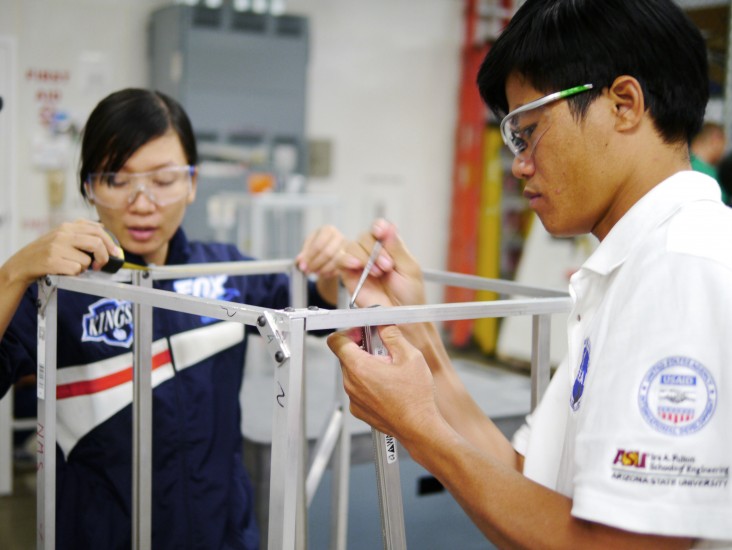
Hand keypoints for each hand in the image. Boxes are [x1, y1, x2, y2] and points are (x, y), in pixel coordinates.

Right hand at [2, 219, 121, 287]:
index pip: (98, 230)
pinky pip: (76, 270)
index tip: (116, 253)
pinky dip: (74, 273)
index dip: (110, 243)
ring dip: (84, 267)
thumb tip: (106, 235)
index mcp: (68, 226)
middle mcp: (63, 234)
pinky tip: (64, 270)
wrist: (23, 263)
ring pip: (86, 260)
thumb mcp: (63, 235)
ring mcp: (57, 247)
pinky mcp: (52, 261)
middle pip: (97, 243)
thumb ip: (82, 233)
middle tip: (101, 265)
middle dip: (104, 257)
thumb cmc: (48, 251)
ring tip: (72, 266)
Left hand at [295, 224, 344, 278]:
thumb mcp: (308, 248)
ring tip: (315, 272)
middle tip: (308, 271)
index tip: (303, 266)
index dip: (309, 257)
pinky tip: (323, 273)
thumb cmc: (318, 246)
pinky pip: (340, 268)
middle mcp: (339, 237)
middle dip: (316, 264)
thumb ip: (303, 255)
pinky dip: (330, 273)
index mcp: (327, 230)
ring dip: (323, 269)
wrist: (330, 249)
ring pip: (335, 262)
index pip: (318, 245)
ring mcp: (347, 248)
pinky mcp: (351, 259)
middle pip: (328, 253)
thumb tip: (300, 263)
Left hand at [327, 324, 442, 441]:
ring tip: (389, 371)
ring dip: (366, 366)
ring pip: (352, 372)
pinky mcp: (358, 410)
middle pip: (345, 355)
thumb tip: (382, 324)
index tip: (364, 332)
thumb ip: (391, 335)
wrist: (419, 428)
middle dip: (362, 348)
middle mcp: (351, 383)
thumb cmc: (415, 397)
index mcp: (359, 367)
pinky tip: (388, 387)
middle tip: (383, 351)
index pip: (336, 341)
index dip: (349, 332)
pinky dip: (368, 383)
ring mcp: (353, 399)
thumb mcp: (410, 356)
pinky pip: (357, 388)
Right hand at [340, 219, 424, 307]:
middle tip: (387, 266)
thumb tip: (389, 226)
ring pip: (352, 246)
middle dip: (375, 249)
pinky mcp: (349, 276)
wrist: (400, 318)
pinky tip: (357, 265)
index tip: (381, 231)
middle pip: (365, 236)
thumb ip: (397, 248)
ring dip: (363, 256)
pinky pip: (341, 260)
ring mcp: (360, 264)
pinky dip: (347, 259)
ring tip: (377, 272)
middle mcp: (373, 253)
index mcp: (389, 248)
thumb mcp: (409, 269)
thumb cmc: (409, 297)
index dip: (379, 227)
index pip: (380, 229)